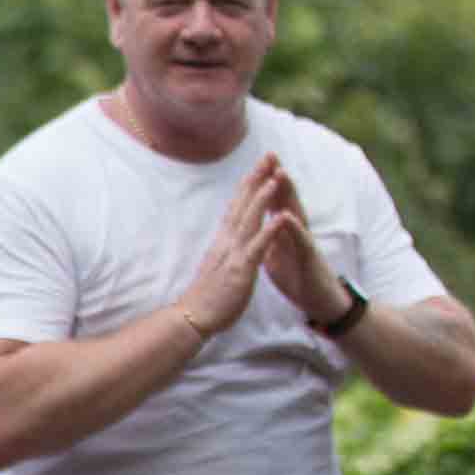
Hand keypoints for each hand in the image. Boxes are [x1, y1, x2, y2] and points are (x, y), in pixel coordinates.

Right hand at [168, 163, 288, 343]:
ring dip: (263, 198)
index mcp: (223, 241)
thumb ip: (225, 248)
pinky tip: (281, 217)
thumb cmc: (207, 295)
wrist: (194, 317)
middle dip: (255, 180)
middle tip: (267, 157)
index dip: (247, 185)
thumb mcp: (217, 264)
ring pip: (249, 220)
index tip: (258, 167)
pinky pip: (257, 247)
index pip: (236, 206)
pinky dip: (270, 230)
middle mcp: (227, 242)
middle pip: (242, 205)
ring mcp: (233, 254)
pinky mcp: (240, 269)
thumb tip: (229, 237)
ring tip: (275, 178)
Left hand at [250, 162, 357, 331]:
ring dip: (288, 194)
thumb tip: (254, 225)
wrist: (318, 302)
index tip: (251, 163)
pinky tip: (287, 215)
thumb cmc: (297, 277)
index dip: (262, 184)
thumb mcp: (275, 254)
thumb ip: (266, 236)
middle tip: (268, 154)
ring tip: (279, 173)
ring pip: (296, 213)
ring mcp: (304, 242)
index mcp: (283, 231)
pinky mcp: (309, 258)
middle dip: (277, 177)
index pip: (272, 202)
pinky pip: (301, 241)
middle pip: (285, 200)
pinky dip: (294, 228)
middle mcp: (295, 231)